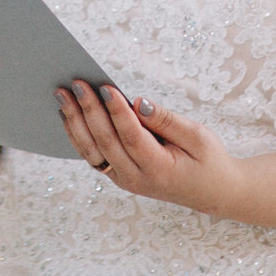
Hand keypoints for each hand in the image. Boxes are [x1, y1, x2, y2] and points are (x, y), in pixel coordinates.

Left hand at [57, 80, 239, 213]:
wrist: (213, 192)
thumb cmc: (208, 159)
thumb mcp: (198, 136)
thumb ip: (167, 120)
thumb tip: (138, 102)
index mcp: (160, 170)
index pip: (132, 137)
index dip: (117, 112)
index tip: (104, 87)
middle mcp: (137, 179)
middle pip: (107, 143)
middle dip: (88, 111)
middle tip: (75, 84)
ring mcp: (126, 180)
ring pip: (92, 152)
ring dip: (75, 122)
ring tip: (62, 95)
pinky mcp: (119, 176)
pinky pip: (93, 156)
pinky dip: (78, 134)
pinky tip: (68, 114)